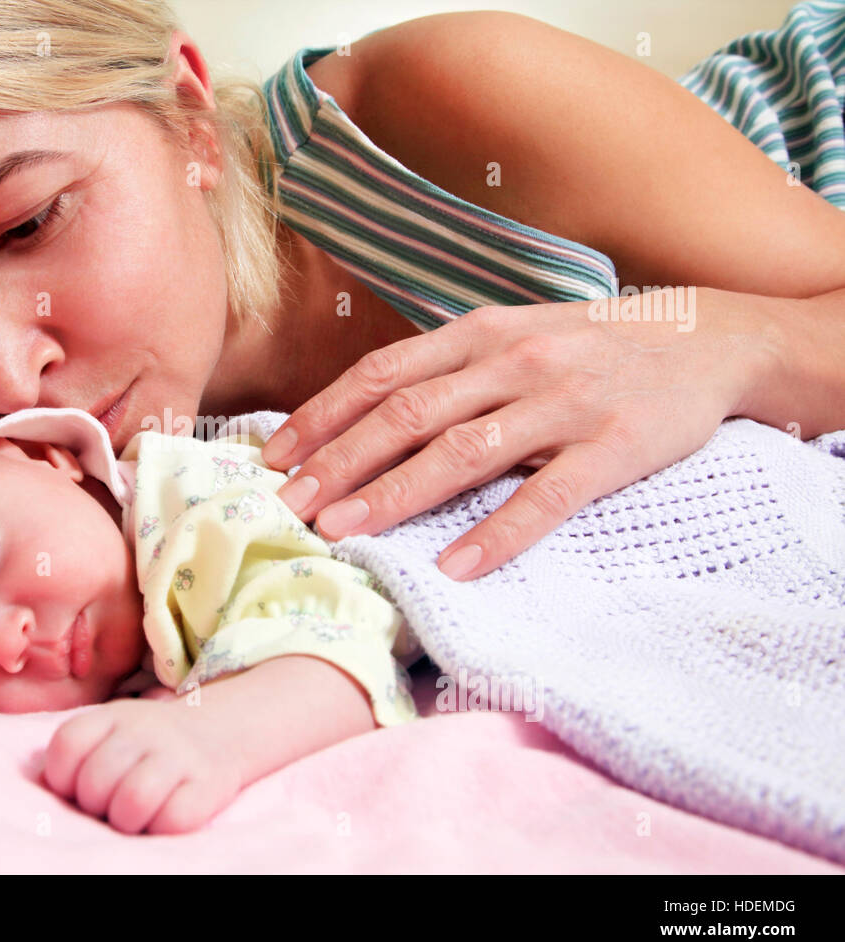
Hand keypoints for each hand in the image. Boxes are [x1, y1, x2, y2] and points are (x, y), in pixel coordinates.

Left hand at [43, 698, 241, 834]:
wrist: (219, 731)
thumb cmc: (147, 746)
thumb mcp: (110, 733)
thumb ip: (76, 755)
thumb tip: (40, 786)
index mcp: (112, 716)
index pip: (66, 745)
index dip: (62, 777)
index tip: (79, 784)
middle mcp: (144, 730)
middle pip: (95, 781)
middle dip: (95, 804)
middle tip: (111, 802)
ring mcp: (177, 756)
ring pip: (132, 802)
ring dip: (126, 820)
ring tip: (134, 816)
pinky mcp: (207, 785)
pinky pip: (172, 820)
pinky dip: (162, 826)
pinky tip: (164, 814)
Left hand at [262, 287, 778, 579]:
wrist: (709, 338)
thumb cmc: (589, 347)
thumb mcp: (513, 335)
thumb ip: (448, 370)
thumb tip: (361, 417)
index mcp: (480, 334)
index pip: (381, 373)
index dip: (322, 415)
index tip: (273, 458)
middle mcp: (513, 361)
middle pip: (407, 413)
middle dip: (339, 462)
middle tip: (289, 507)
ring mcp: (564, 403)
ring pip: (464, 451)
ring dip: (395, 493)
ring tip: (343, 532)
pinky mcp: (614, 448)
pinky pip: (548, 496)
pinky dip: (498, 532)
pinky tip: (455, 566)